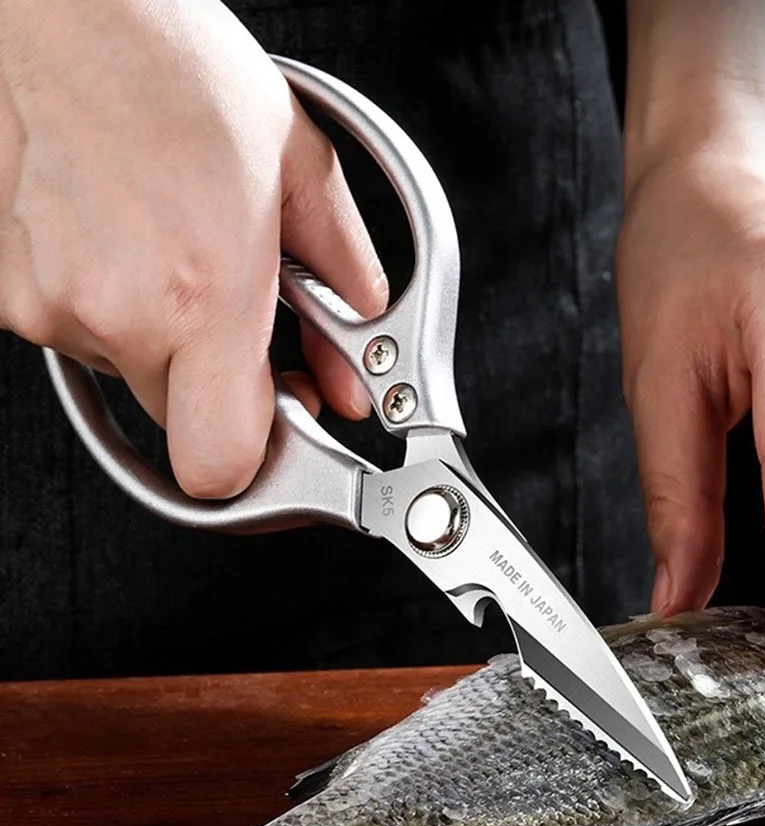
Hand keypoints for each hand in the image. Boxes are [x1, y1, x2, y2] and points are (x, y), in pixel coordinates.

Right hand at [0, 0, 385, 497]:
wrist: (67, 12)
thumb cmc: (176, 71)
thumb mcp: (299, 171)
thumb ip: (344, 284)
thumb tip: (353, 370)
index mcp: (206, 292)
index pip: (221, 465)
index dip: (253, 461)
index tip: (278, 423)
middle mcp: (120, 310)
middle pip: (181, 423)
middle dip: (217, 384)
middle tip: (234, 318)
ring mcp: (49, 304)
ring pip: (129, 376)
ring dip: (161, 336)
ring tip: (174, 251)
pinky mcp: (5, 290)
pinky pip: (76, 334)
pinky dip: (108, 306)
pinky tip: (124, 241)